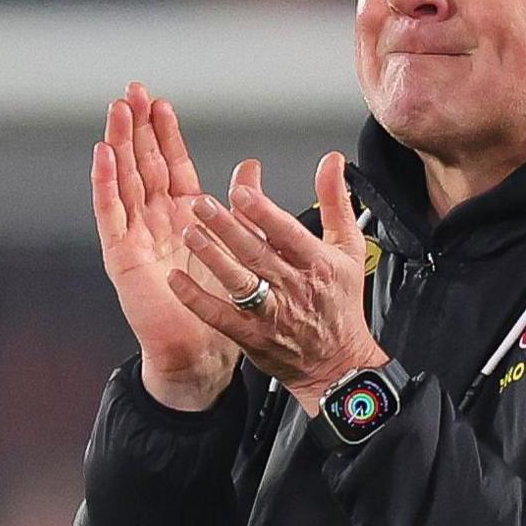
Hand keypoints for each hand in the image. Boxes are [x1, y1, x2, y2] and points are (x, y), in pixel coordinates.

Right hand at [91, 82, 258, 409]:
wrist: (204, 351)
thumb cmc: (221, 305)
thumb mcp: (239, 244)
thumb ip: (243, 204)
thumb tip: (250, 166)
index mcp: (185, 217)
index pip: (172, 164)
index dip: (165, 133)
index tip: (160, 101)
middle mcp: (157, 222)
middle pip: (143, 164)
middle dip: (137, 127)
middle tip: (131, 90)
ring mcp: (136, 237)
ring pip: (125, 180)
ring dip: (119, 145)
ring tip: (116, 111)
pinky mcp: (123, 257)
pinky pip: (111, 215)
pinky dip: (105, 185)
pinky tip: (102, 157)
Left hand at [168, 150, 389, 414]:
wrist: (338, 364)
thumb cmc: (340, 303)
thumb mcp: (348, 247)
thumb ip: (335, 201)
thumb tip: (331, 161)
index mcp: (317, 262)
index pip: (287, 232)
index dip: (263, 213)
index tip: (241, 191)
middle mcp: (294, 286)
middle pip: (257, 253)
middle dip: (227, 227)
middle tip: (201, 204)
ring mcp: (272, 313)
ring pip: (238, 282)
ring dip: (211, 256)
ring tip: (189, 233)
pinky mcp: (252, 336)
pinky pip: (219, 316)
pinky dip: (196, 298)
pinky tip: (176, 280)